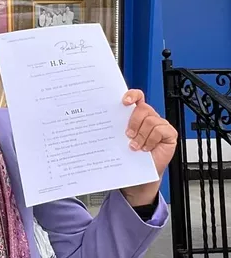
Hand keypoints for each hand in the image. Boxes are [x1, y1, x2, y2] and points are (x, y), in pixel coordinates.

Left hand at [120, 89, 177, 205]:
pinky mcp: (169, 134)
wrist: (139, 174)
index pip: (137, 97)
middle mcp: (148, 117)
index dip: (132, 95)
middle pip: (143, 108)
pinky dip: (151, 140)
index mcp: (135, 115)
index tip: (124, 102)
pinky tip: (147, 148)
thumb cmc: (128, 156)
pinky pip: (161, 130)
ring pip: (151, 120)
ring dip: (141, 135)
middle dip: (134, 122)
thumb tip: (99, 120)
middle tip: (128, 135)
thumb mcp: (119, 139)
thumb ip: (115, 127)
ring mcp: (160, 125)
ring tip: (136, 146)